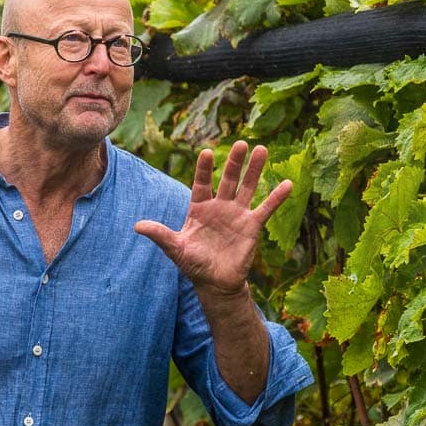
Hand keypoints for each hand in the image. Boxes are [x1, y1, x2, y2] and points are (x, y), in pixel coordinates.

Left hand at [135, 141, 292, 295]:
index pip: (202, 183)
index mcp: (199, 208)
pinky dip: (276, 197)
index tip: (207, 152)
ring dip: (255, 170)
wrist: (215, 282)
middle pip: (228, 179)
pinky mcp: (252, 226)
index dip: (205, 169)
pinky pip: (266, 209)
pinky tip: (287, 184)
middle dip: (234, 162)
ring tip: (262, 149)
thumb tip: (137, 226)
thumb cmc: (193, 264)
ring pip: (248, 187)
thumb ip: (160, 235)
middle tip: (242, 143)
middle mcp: (219, 206)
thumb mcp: (175, 249)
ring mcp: (237, 214)